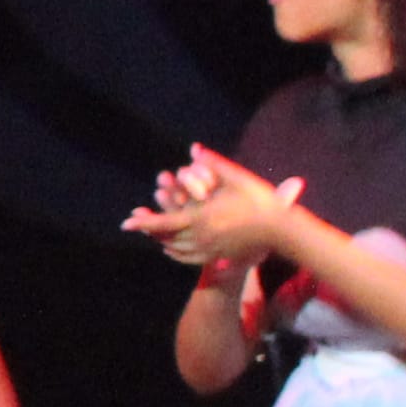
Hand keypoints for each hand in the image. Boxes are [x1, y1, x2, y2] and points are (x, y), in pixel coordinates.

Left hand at [125, 152, 300, 271]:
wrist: (281, 229)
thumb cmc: (259, 201)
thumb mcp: (236, 179)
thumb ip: (213, 164)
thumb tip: (194, 148)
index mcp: (201, 219)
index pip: (163, 223)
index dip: (142, 223)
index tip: (124, 223)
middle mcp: (202, 237)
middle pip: (166, 238)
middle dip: (150, 230)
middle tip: (137, 223)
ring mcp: (210, 250)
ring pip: (176, 249)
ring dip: (161, 241)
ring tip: (152, 234)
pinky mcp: (219, 256)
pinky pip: (190, 258)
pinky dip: (176, 253)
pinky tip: (171, 248)